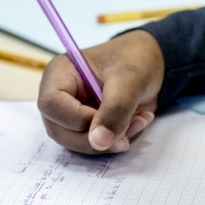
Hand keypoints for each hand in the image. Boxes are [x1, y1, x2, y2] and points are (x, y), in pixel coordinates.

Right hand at [38, 30, 164, 153]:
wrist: (152, 61)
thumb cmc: (136, 59)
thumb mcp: (129, 79)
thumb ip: (115, 109)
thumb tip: (99, 142)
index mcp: (60, 73)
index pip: (52, 105)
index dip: (78, 119)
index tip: (110, 119)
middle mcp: (60, 96)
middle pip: (60, 131)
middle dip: (98, 138)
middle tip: (132, 127)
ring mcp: (72, 114)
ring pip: (78, 143)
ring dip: (112, 141)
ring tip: (139, 121)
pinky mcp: (86, 127)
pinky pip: (95, 145)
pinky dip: (118, 141)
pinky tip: (137, 122)